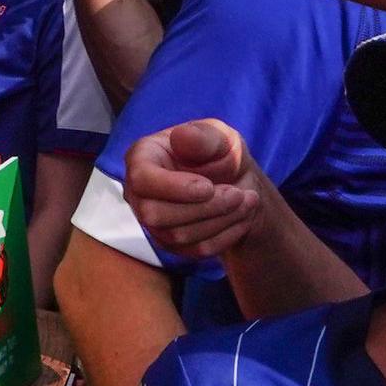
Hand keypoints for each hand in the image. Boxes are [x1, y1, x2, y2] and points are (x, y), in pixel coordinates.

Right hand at [121, 120, 268, 259]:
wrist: (236, 183)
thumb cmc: (219, 154)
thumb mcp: (219, 136)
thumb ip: (204, 136)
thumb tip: (182, 136)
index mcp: (142, 158)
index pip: (142, 179)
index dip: (174, 188)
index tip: (209, 186)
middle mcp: (139, 193)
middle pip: (156, 215)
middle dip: (204, 208)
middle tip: (238, 194)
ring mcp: (152, 222)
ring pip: (178, 235)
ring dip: (220, 220)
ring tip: (246, 201)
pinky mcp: (171, 244)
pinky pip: (196, 250)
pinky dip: (226, 235)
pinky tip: (241, 217)